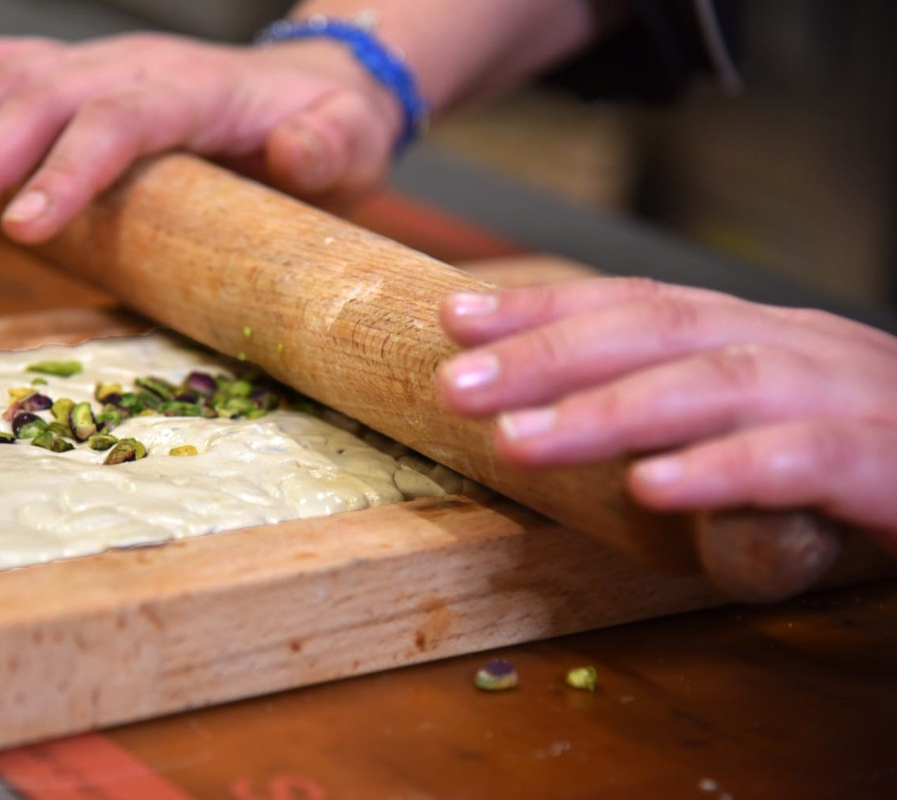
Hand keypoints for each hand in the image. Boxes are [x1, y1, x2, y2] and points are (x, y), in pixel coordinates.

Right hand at [0, 33, 400, 241]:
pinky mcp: (83, 75)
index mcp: (196, 89)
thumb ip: (326, 147)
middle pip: (42, 100)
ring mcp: (103, 63)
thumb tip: (293, 153)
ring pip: (8, 80)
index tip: (21, 229)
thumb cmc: (329, 130)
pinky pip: (7, 75)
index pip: (119, 123)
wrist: (315, 87)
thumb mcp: (351, 144)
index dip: (66, 172)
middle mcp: (137, 65)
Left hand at [435, 277, 896, 553]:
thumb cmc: (868, 455)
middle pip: (661, 329)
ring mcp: (848, 398)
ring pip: (718, 384)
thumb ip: (682, 413)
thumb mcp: (759, 423)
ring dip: (610, 411)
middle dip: (552, 353)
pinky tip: (654, 490)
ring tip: (521, 440)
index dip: (545, 308)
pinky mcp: (892, 463)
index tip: (458, 319)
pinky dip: (723, 470)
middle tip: (459, 382)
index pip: (638, 302)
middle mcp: (798, 347)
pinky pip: (801, 460)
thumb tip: (557, 415)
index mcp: (758, 335)